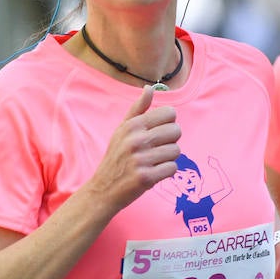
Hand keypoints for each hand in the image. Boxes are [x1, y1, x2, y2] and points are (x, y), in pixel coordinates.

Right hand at [87, 85, 180, 212]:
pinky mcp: (146, 178)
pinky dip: (166, 172)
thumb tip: (149, 89)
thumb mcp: (122, 130)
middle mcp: (136, 140)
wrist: (103, 189)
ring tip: (153, 162)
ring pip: (176, 151)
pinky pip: (172, 168)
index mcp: (132, 126)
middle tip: (157, 149)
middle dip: (170, 141)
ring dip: (168, 158)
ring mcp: (141, 160)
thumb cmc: (116, 158)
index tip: (159, 132)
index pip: (170, 113)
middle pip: (176, 131)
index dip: (168, 123)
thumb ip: (137, 109)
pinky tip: (154, 172)